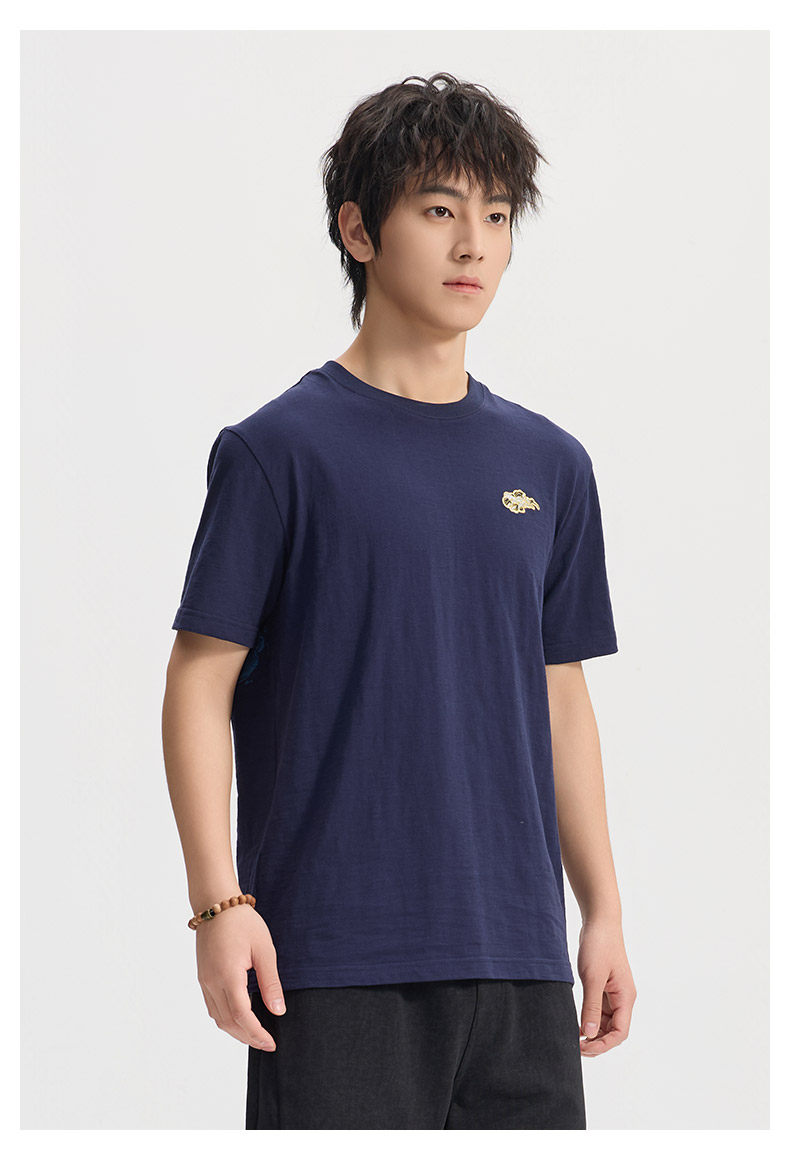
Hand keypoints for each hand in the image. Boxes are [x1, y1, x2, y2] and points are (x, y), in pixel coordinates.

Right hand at [195, 902, 286, 1049]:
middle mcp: (212, 982)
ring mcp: (204, 981)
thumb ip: (270, 982)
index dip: (256, 1033)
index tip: (271, 1043)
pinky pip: (212, 1007)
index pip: (241, 1016)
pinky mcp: (203, 977)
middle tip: (267, 1044)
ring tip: (256, 1035)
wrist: (216, 903)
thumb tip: (278, 1011)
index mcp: (228, 975)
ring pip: (218, 1018)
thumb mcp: (264, 949)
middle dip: (248, 1037)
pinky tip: (240, 1019)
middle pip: (228, 1022)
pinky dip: (226, 1019)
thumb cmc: (242, 922)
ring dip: (236, 1031)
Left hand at [576, 918, 635, 1056]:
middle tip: (575, 1045)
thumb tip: (589, 1034)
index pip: (620, 1033)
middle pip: (613, 1031)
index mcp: (625, 998)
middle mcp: (622, 998)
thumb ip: (591, 1007)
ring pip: (605, 1022)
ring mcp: (613, 993)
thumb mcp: (592, 978)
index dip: (603, 1044)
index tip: (583, 1047)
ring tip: (573, 1035)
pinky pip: (598, 1009)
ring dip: (592, 1031)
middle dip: (596, 1041)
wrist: (599, 920)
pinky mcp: (603, 986)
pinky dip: (589, 1018)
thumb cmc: (599, 945)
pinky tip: (575, 1020)